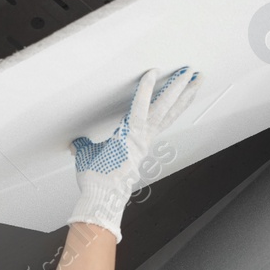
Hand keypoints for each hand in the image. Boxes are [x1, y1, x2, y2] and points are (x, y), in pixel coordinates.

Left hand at [67, 66, 199, 241]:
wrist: (100, 195)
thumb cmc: (97, 180)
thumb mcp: (88, 156)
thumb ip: (84, 146)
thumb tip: (74, 144)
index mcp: (137, 141)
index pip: (155, 116)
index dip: (164, 101)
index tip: (176, 88)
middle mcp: (144, 138)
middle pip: (168, 110)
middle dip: (182, 92)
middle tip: (194, 75)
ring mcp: (141, 136)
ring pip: (163, 107)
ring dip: (176, 89)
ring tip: (189, 74)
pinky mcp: (133, 134)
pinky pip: (140, 107)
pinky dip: (145, 90)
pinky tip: (151, 74)